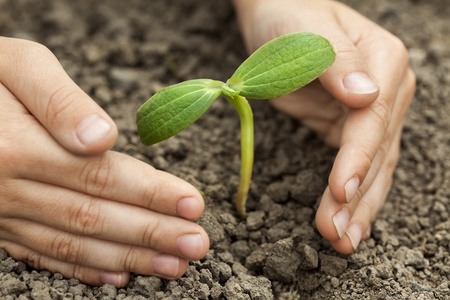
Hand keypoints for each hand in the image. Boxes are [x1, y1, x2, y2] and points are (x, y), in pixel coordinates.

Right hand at [0, 37, 208, 286]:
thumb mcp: (17, 65)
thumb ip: (59, 100)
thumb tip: (102, 138)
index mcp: (17, 148)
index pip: (101, 177)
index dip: (152, 193)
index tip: (194, 204)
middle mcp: (8, 190)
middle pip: (95, 217)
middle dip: (152, 234)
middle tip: (198, 246)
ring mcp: (0, 215)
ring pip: (75, 243)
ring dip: (129, 258)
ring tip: (174, 267)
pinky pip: (43, 254)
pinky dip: (84, 269)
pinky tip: (118, 277)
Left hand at [232, 0, 414, 252]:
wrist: (279, 13)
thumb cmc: (290, 16)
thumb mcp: (307, 32)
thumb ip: (336, 63)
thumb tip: (366, 95)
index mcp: (383, 62)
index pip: (371, 121)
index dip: (357, 159)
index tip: (340, 192)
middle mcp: (385, 90)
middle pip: (376, 152)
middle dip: (357, 197)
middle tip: (337, 236)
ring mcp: (370, 111)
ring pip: (371, 167)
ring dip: (358, 207)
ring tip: (342, 242)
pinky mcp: (347, 126)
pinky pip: (354, 165)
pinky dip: (349, 195)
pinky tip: (344, 221)